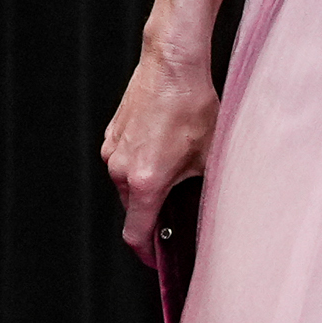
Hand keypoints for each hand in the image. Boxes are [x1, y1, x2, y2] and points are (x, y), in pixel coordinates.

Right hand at [100, 43, 218, 263]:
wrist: (171, 63)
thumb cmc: (191, 105)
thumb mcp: (208, 156)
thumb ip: (202, 190)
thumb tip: (206, 211)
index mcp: (144, 181)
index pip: (137, 234)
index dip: (148, 253)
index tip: (158, 259)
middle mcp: (120, 168)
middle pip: (134, 209)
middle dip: (155, 214)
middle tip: (181, 208)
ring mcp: (113, 149)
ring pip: (128, 184)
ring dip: (149, 187)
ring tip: (177, 168)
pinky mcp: (112, 133)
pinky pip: (124, 161)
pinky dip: (141, 164)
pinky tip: (165, 147)